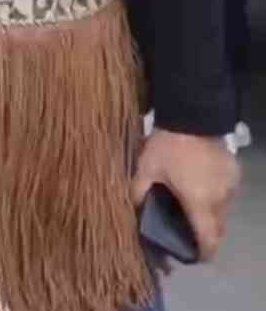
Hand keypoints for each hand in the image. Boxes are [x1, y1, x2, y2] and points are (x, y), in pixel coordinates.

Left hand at [133, 129, 239, 261]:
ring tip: (191, 202)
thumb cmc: (168, 145)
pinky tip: (199, 183)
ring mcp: (231, 187)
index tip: (192, 255)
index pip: (208, 242)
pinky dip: (215, 195)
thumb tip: (133, 208)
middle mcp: (220, 200)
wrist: (192, 115)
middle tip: (186, 228)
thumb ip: (138, 191)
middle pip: (217, 230)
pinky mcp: (235, 173)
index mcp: (199, 204)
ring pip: (223, 211)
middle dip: (204, 234)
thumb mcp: (146, 167)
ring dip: (210, 213)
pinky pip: (226, 193)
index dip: (202, 254)